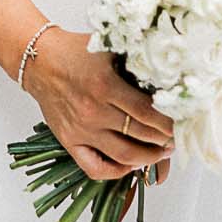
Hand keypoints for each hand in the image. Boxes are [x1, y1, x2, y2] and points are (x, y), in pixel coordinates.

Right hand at [24, 29, 173, 183]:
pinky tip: (130, 165)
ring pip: (123, 155)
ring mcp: (81, 130)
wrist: (41, 61)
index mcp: (105, 86)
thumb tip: (167, 77)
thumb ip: (135, 64)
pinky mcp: (69, 141)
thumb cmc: (76, 52)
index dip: (167, 122)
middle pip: (140, 135)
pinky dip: (116, 172)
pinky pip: (95, 168)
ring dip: (148, 158)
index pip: (147, 112)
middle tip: (175, 139)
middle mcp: (93, 111)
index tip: (180, 124)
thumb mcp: (110, 49)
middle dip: (163, 140)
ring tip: (160, 152)